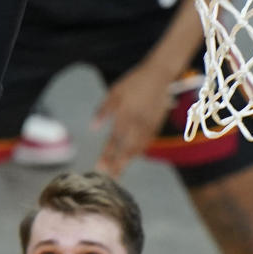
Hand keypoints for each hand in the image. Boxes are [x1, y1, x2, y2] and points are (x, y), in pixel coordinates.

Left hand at [92, 58, 174, 175]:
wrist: (160, 75)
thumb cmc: (134, 82)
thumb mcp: (115, 92)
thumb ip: (103, 111)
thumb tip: (93, 127)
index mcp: (124, 117)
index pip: (113, 142)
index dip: (106, 157)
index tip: (99, 169)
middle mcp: (137, 125)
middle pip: (126, 151)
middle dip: (117, 165)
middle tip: (110, 178)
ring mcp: (148, 126)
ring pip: (138, 149)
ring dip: (128, 161)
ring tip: (119, 172)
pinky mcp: (156, 124)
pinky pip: (147, 142)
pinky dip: (139, 151)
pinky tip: (133, 156)